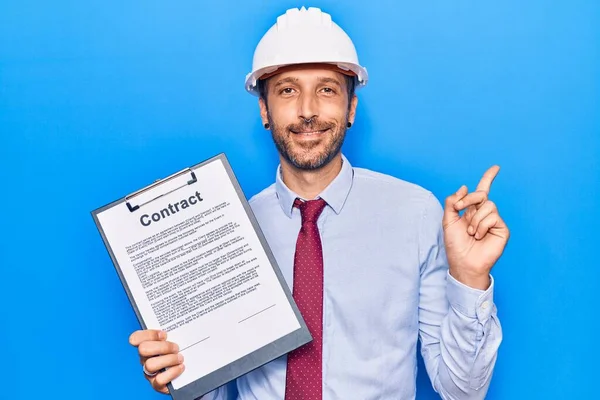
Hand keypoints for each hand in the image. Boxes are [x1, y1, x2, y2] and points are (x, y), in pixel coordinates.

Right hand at [129, 329, 184, 393]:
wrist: (187, 373)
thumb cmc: (180, 352)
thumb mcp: (177, 339)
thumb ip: (174, 332)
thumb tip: (182, 323)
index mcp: (147, 345)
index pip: (136, 338)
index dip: (149, 334)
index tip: (164, 334)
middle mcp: (145, 358)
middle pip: (143, 349)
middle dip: (162, 347)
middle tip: (176, 348)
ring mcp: (149, 372)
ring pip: (150, 365)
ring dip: (168, 359)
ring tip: (180, 358)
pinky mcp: (157, 384)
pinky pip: (159, 380)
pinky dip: (172, 373)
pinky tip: (180, 367)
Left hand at [442, 165, 509, 289]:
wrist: (463, 263)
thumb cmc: (455, 245)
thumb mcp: (448, 221)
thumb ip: (452, 202)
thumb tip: (464, 187)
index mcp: (471, 210)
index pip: (481, 192)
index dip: (489, 178)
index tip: (496, 168)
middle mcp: (484, 214)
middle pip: (481, 194)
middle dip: (469, 198)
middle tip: (459, 208)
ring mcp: (494, 221)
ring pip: (487, 205)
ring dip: (474, 219)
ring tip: (471, 232)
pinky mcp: (502, 229)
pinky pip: (492, 217)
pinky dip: (482, 226)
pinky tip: (479, 236)